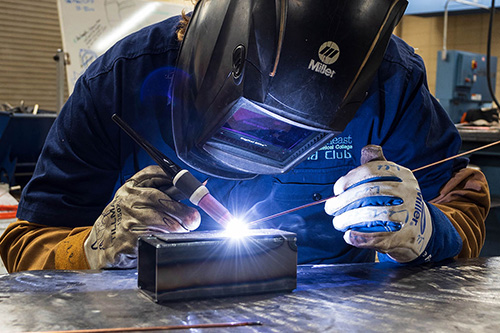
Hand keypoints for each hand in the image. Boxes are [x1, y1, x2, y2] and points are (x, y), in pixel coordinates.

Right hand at [84, 165, 200, 268]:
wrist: (103, 243)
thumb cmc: (126, 220)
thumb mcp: (136, 201)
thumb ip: (160, 194)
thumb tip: (196, 191)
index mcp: (130, 187)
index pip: (152, 173)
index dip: (173, 178)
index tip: (189, 186)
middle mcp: (127, 200)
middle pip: (161, 199)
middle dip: (182, 211)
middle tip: (193, 218)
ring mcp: (127, 220)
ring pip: (163, 222)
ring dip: (178, 228)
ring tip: (183, 230)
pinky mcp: (129, 240)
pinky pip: (157, 237)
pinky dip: (167, 238)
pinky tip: (167, 238)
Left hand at [324, 145, 432, 262]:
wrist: (421, 229)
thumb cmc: (399, 200)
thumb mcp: (392, 178)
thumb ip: (377, 164)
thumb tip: (367, 148)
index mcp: (403, 176)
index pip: (372, 171)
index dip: (350, 178)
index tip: (337, 188)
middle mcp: (408, 193)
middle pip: (369, 193)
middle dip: (344, 201)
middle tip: (331, 208)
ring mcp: (408, 215)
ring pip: (373, 214)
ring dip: (349, 219)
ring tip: (338, 222)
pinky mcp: (405, 236)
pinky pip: (378, 236)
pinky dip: (360, 236)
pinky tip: (349, 236)